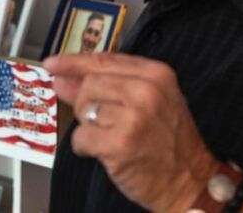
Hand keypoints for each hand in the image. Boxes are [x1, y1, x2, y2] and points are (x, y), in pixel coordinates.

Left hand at [44, 53, 216, 212]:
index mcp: (156, 74)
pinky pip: (81, 137)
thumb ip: (108, 84)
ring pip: (84, 109)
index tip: (53, 64)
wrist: (190, 183)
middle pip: (89, 84)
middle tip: (103, 121)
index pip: (103, 60)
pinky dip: (85, 147)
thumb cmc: (169, 143)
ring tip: (111, 136)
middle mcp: (146, 91)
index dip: (72, 62)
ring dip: (89, 126)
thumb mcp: (150, 102)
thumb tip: (64, 78)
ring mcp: (134, 117)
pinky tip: (103, 152)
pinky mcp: (119, 143)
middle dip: (87, 104)